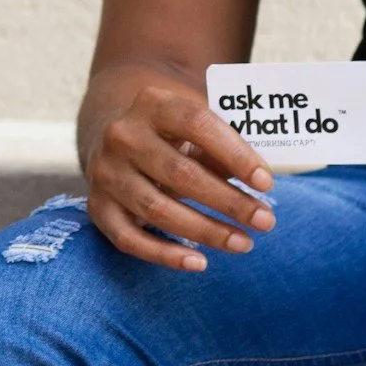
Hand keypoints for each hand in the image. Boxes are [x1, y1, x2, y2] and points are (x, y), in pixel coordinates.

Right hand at [83, 81, 278, 271]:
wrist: (116, 137)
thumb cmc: (172, 133)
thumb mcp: (195, 125)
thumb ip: (222, 146)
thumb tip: (259, 181)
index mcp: (153, 103)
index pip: (198, 123)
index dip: (235, 154)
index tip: (267, 183)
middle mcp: (122, 135)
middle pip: (180, 173)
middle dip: (228, 202)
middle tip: (266, 222)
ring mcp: (105, 173)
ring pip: (157, 210)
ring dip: (206, 231)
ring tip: (243, 243)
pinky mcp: (98, 207)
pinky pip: (129, 240)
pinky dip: (165, 254)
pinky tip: (199, 262)